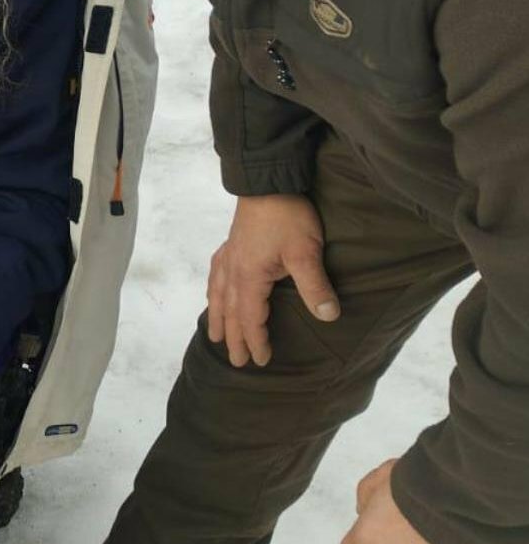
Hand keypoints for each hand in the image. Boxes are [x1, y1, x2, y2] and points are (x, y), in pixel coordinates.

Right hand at [207, 193, 339, 366]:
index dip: (255, 340)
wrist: (267, 182)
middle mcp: (232, 271)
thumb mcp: (306, 252)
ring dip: (218, 317)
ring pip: (218, 294)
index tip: (261, 361)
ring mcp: (229, 256)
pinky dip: (214, 289)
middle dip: (234, 338)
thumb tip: (329, 317)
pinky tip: (216, 289)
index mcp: (249, 277)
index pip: (250, 318)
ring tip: (215, 334)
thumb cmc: (287, 217)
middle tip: (235, 361)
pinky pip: (216, 275)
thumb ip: (315, 285)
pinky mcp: (231, 244)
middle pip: (229, 311)